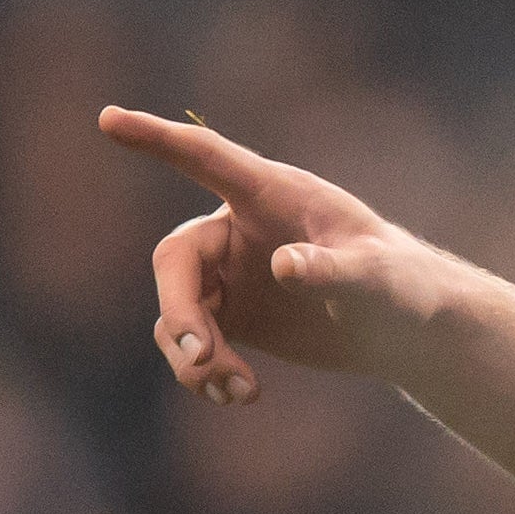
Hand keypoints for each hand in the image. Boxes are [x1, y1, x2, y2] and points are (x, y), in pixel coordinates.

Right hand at [98, 105, 455, 404]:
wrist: (406, 330)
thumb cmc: (401, 285)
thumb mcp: (377, 278)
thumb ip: (334, 269)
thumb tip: (283, 265)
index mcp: (273, 195)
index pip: (207, 158)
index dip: (158, 140)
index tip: (108, 118)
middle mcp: (238, 228)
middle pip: (176, 259)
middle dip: (181, 311)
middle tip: (201, 356)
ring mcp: (229, 274)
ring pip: (175, 309)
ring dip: (193, 355)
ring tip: (239, 389)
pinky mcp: (230, 316)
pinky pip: (190, 342)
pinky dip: (204, 372)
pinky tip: (241, 395)